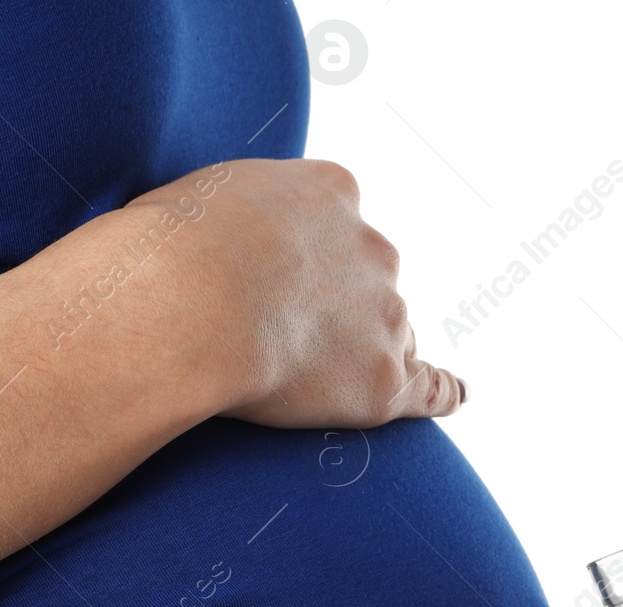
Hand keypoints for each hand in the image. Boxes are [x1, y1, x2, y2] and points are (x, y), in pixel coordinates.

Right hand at [127, 158, 465, 428]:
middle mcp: (375, 250)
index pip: (339, 224)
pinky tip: (454, 397)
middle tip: (281, 335)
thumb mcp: (200, 196)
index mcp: (332, 192)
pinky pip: (430, 388)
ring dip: (358, 353)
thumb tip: (224, 236)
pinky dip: (443, 392)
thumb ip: (236, 213)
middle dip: (340, 305)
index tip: (276, 278)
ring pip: (390, 335)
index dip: (306, 256)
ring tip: (303, 378)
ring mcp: (385, 318)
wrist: (185, 306)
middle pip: (371, 282)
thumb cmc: (167, 250)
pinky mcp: (382, 384)